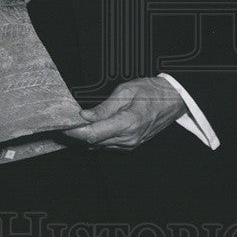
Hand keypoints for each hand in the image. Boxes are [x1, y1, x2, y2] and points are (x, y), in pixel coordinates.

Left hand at [63, 76, 185, 149]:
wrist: (174, 100)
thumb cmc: (152, 91)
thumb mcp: (126, 90)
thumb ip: (105, 107)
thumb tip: (85, 116)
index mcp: (128, 122)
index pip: (93, 133)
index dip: (75, 131)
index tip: (62, 126)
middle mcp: (128, 138)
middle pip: (94, 141)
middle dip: (78, 132)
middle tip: (65, 121)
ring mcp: (131, 144)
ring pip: (100, 145)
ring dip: (87, 135)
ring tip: (78, 122)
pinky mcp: (131, 145)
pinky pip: (108, 144)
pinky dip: (98, 137)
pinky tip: (94, 126)